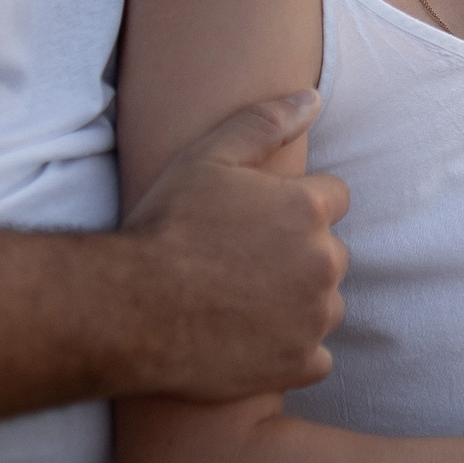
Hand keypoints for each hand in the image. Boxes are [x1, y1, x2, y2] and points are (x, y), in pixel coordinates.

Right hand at [119, 91, 350, 401]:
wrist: (129, 309)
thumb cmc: (164, 227)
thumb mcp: (206, 157)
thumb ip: (265, 123)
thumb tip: (311, 99)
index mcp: (308, 209)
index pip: (334, 199)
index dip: (296, 207)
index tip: (257, 222)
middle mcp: (323, 262)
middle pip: (330, 254)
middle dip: (298, 257)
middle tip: (241, 265)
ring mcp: (314, 317)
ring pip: (325, 305)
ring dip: (298, 305)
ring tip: (242, 303)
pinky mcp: (299, 363)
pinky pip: (315, 356)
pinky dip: (291, 352)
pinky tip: (249, 342)